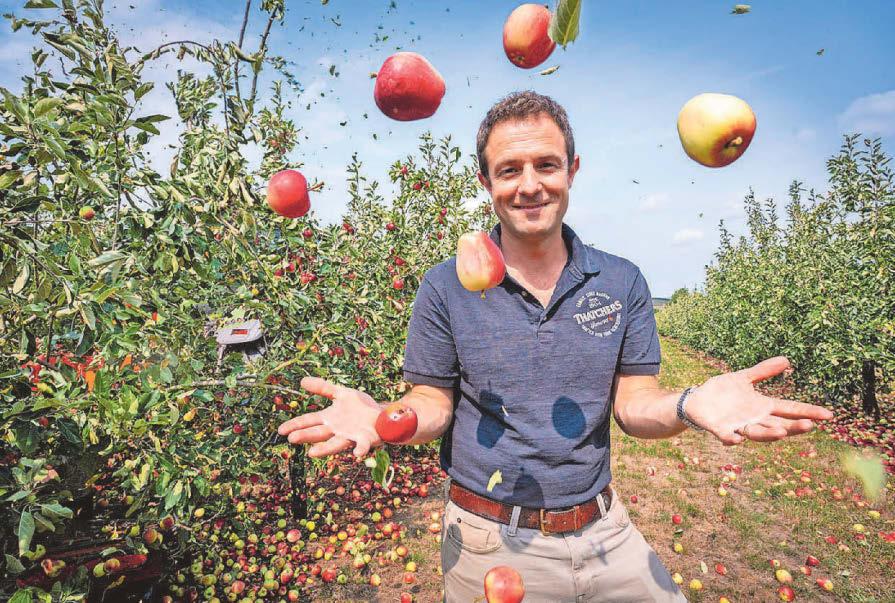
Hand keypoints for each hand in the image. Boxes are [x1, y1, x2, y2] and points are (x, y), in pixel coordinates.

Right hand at [277, 376, 382, 457]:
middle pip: (319, 433)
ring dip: (325, 449)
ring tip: (312, 454)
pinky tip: (357, 453)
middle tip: (292, 439)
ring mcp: (350, 436)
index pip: (309, 421)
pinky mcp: (366, 439)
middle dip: (306, 436)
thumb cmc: (361, 407)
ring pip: (336, 443)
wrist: (382, 414)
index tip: (281, 430)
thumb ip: (323, 388)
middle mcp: (337, 430)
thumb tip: (301, 380)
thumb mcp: (342, 393)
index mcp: (330, 418)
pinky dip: (360, 449)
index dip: (295, 425)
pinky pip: (362, 445)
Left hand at [684, 356, 833, 445]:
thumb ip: (763, 371)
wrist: (696, 400)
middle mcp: (754, 419)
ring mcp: (737, 425)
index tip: (828, 414)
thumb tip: (787, 360)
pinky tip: (737, 438)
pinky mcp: (719, 429)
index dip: (808, 412)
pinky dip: (731, 438)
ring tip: (782, 432)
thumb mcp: (743, 378)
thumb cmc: (722, 391)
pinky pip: (727, 435)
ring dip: (769, 434)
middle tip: (810, 425)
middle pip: (778, 425)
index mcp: (762, 406)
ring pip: (757, 433)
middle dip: (793, 427)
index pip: (789, 410)